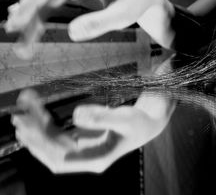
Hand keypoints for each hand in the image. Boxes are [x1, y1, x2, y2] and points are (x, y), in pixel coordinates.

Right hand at [5, 0, 174, 58]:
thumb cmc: (134, 5)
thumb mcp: (122, 16)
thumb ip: (99, 23)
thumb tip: (72, 34)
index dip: (32, 0)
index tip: (20, 18)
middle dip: (28, 10)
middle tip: (13, 29)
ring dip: (33, 17)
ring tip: (21, 38)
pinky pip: (54, 4)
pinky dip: (43, 17)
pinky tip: (31, 27)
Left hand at [12, 89, 175, 173]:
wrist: (147, 123)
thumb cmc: (138, 122)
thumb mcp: (124, 118)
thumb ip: (102, 117)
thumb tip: (76, 116)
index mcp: (97, 159)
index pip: (62, 159)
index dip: (43, 147)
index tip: (29, 130)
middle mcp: (86, 158)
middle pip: (52, 151)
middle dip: (34, 135)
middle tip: (19, 116)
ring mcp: (82, 150)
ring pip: (52, 142)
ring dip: (37, 126)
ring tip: (24, 107)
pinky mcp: (81, 140)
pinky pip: (58, 133)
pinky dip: (47, 122)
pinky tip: (38, 110)